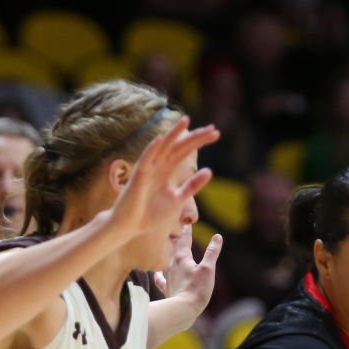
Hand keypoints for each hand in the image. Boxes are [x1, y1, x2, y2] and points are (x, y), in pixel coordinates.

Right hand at [107, 116, 218, 242]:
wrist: (131, 227)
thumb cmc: (150, 214)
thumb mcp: (177, 199)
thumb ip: (192, 185)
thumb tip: (209, 171)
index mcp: (167, 169)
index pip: (185, 151)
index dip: (200, 142)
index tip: (216, 134)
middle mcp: (158, 165)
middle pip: (179, 146)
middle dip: (195, 137)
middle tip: (213, 129)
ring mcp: (148, 169)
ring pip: (162, 147)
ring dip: (173, 134)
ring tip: (186, 121)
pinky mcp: (138, 176)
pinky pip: (145, 160)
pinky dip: (152, 149)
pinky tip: (161, 139)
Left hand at [153, 231, 222, 317]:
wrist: (183, 310)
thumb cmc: (197, 289)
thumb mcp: (208, 269)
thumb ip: (212, 252)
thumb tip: (217, 237)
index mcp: (182, 258)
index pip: (184, 239)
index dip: (186, 229)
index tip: (186, 220)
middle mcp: (172, 265)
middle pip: (172, 248)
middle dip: (175, 238)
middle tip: (174, 229)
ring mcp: (168, 277)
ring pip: (166, 261)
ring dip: (167, 253)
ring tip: (167, 248)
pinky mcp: (168, 289)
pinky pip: (161, 279)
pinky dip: (160, 274)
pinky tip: (158, 273)